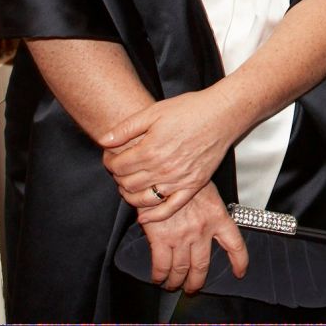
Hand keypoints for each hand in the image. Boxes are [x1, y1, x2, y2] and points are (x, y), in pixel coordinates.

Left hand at [103, 87, 244, 223]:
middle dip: (118, 178)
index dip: (109, 162)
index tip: (110, 157)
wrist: (221, 115)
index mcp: (150, 150)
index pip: (118, 166)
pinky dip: (154, 215)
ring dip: (130, 196)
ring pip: (144, 199)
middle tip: (120, 169)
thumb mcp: (154, 111)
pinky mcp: (193, 186)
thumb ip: (126, 128)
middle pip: (128, 184)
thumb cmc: (189, 109)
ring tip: (129, 187)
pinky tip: (143, 215)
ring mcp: (178, 180)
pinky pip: (169, 208)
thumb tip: (103, 141)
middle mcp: (162, 169)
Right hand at [141, 181, 246, 295]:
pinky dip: (159, 275)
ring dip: (176, 282)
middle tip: (192, 287)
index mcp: (217, 216)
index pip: (235, 244)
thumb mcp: (206, 187)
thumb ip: (210, 208)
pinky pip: (161, 266)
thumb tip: (211, 219)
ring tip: (173, 285)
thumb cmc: (184, 176)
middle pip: (202, 266)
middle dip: (196, 282)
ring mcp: (181, 237)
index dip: (240, 262)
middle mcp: (201, 230)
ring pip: (181, 270)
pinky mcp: (161, 239)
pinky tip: (158, 277)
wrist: (163, 172)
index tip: (240, 272)